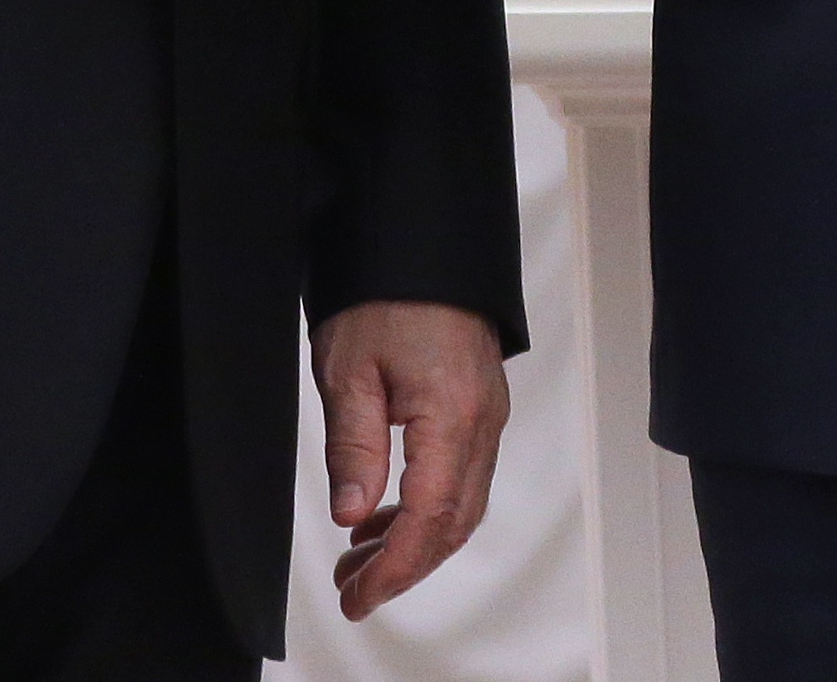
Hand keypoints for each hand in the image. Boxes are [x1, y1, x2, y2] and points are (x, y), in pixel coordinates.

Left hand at [312, 299, 507, 619]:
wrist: (422, 241)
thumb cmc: (385, 293)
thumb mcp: (348, 371)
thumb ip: (354, 448)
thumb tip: (353, 514)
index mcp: (451, 413)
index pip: (430, 516)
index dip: (396, 567)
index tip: (360, 595)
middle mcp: (483, 420)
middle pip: (454, 521)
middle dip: (404, 565)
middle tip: (354, 590)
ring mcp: (488, 413)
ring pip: (462, 503)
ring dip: (415, 540)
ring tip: (358, 558)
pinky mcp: (481, 404)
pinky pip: (463, 474)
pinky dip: (427, 506)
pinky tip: (383, 512)